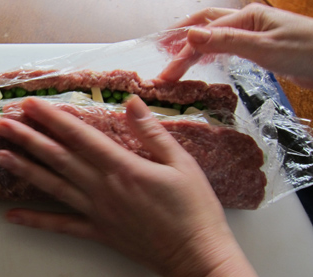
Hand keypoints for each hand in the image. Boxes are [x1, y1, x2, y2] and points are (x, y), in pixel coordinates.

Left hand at [0, 97, 266, 276]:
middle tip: (3, 123)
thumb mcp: (181, 163)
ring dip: (24, 170)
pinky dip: (36, 221)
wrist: (196, 256)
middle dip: (28, 138)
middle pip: (58, 158)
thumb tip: (131, 102)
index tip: (31, 104)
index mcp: (123, 167)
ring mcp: (97, 212)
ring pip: (53, 186)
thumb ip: (152, 132)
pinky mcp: (98, 232)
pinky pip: (61, 226)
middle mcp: (102, 188)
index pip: (79, 136)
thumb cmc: (194, 209)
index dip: (52, 117)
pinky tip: (13, 215)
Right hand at [159, 3, 312, 88]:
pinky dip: (210, 52)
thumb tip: (191, 35)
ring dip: (193, 48)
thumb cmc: (304, 52)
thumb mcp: (263, 47)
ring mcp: (252, 33)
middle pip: (205, 28)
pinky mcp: (258, 47)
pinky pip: (226, 46)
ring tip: (174, 60)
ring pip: (214, 36)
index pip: (205, 33)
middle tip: (164, 67)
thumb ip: (226, 41)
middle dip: (182, 45)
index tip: (167, 73)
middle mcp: (246, 21)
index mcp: (246, 16)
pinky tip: (203, 60)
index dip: (183, 52)